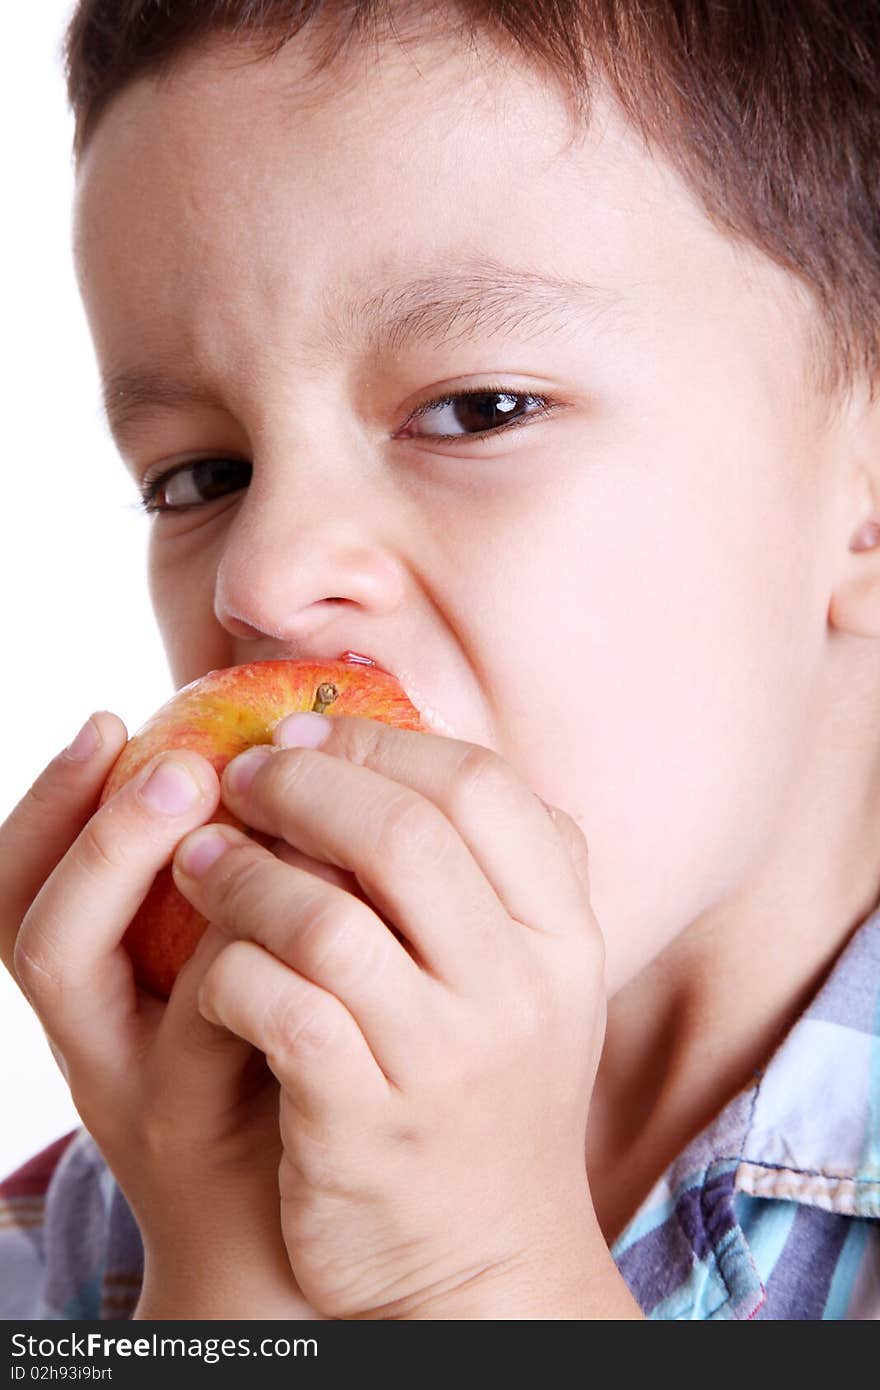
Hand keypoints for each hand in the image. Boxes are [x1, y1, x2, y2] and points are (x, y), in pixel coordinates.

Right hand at [0, 713, 320, 1319]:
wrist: (276, 1241)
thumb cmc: (266, 1083)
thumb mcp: (226, 988)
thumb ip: (233, 895)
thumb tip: (279, 766)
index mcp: (92, 995)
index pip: (22, 891)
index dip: (50, 803)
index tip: (111, 721)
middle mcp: (90, 1042)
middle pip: (39, 931)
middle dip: (95, 831)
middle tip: (172, 761)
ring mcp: (134, 1089)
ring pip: (91, 977)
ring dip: (137, 876)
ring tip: (209, 803)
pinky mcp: (197, 1128)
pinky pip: (203, 1024)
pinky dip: (236, 945)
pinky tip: (293, 892)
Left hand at [173, 714, 641, 1318]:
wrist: (483, 1263)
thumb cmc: (487, 1094)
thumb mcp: (533, 980)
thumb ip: (491, 873)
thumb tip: (393, 745)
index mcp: (565, 934)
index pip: (484, 786)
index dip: (385, 744)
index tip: (311, 735)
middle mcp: (520, 989)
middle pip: (403, 833)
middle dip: (303, 786)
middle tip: (243, 777)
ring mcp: (445, 1059)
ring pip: (327, 917)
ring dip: (243, 873)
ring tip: (199, 860)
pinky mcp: (365, 1123)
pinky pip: (279, 1005)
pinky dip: (229, 969)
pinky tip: (214, 970)